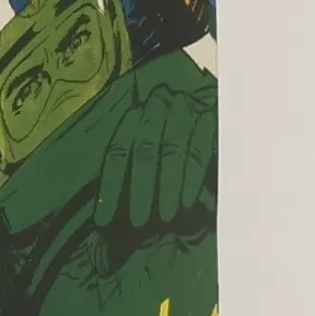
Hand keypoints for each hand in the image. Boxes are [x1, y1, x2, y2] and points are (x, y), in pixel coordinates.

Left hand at [93, 81, 217, 232]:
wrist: (208, 93)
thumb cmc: (169, 124)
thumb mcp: (145, 136)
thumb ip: (129, 164)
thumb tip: (109, 205)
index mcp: (134, 115)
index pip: (117, 151)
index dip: (110, 187)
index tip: (104, 219)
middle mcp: (157, 109)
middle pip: (145, 151)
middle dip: (140, 188)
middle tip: (138, 222)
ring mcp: (185, 112)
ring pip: (173, 151)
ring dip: (168, 186)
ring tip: (166, 217)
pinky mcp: (210, 119)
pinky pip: (200, 150)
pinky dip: (193, 177)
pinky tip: (188, 201)